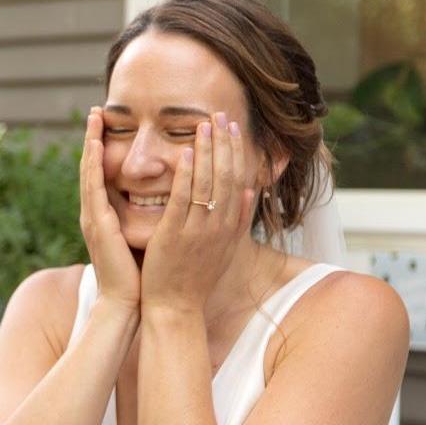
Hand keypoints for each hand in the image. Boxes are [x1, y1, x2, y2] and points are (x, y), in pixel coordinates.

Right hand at [77, 106, 140, 311]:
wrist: (130, 303)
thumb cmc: (143, 275)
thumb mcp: (148, 237)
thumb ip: (154, 217)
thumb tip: (174, 199)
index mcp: (108, 216)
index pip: (105, 175)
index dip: (105, 149)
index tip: (109, 124)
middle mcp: (96, 214)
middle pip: (92, 168)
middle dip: (93, 138)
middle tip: (94, 110)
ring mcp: (94, 219)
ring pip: (90, 173)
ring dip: (91, 144)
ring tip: (93, 119)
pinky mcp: (99, 227)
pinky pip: (95, 190)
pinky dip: (95, 166)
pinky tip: (98, 146)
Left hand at [140, 113, 258, 316]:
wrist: (175, 309)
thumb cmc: (195, 279)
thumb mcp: (224, 248)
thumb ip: (238, 219)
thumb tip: (251, 191)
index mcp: (229, 227)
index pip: (238, 181)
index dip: (237, 152)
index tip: (234, 128)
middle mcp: (218, 226)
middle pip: (226, 177)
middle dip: (224, 144)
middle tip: (220, 115)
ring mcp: (197, 231)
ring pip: (207, 184)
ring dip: (206, 151)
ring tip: (204, 124)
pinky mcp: (174, 236)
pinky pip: (182, 201)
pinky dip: (185, 176)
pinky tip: (184, 153)